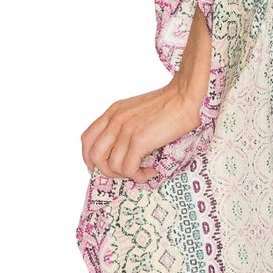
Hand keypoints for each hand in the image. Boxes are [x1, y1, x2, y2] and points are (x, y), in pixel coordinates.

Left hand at [80, 76, 203, 183]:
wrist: (185, 96)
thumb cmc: (168, 104)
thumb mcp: (136, 110)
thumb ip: (124, 125)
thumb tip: (122, 151)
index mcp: (113, 112)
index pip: (87, 139)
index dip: (90, 158)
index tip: (101, 168)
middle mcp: (115, 120)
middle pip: (94, 155)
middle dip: (106, 171)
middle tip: (123, 174)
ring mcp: (126, 130)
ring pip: (111, 165)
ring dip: (126, 175)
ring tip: (141, 171)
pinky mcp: (140, 140)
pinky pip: (129, 168)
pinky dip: (139, 175)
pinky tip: (150, 171)